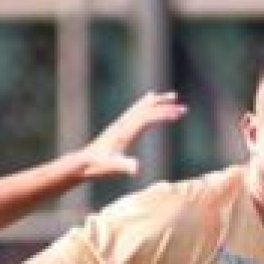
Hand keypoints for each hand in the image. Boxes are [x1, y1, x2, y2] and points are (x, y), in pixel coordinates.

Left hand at [72, 91, 186, 179]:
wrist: (82, 163)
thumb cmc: (98, 166)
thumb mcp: (112, 167)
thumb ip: (124, 166)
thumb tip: (137, 168)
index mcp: (125, 131)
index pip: (148, 118)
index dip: (164, 114)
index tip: (180, 113)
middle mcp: (124, 124)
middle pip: (147, 109)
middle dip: (164, 106)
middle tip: (181, 105)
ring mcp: (121, 124)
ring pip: (141, 107)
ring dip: (157, 101)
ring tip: (171, 96)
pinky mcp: (119, 128)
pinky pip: (135, 111)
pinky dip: (145, 104)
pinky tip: (150, 101)